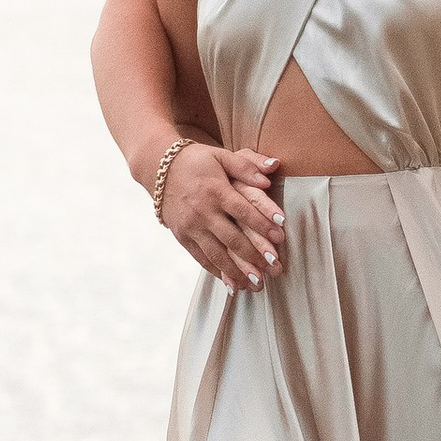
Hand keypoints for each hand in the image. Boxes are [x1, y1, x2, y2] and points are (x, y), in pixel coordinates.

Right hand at [161, 143, 286, 290]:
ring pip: (217, 254)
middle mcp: (202, 211)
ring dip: (238, 272)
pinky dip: (218, 272)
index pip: (244, 211)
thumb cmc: (197, 160)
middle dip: (255, 256)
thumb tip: (271, 172)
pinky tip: (233, 283)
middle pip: (232, 238)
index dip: (263, 225)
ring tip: (257, 285)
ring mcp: (191, 226)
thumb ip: (247, 165)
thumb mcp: (222, 155)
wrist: (158, 167)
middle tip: (275, 269)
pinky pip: (201, 258)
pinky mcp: (182, 236)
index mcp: (215, 190)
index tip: (281, 237)